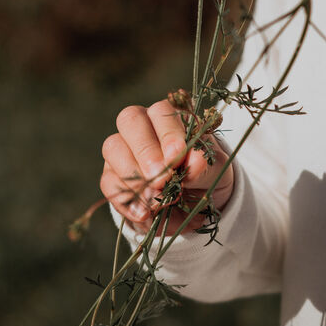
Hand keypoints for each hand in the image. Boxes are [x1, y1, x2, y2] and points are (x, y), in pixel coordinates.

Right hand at [100, 98, 233, 234]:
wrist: (193, 205)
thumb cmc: (206, 176)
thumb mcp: (216, 171)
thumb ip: (207, 165)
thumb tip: (196, 163)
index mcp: (171, 117)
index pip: (161, 111)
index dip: (168, 133)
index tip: (178, 156)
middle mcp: (143, 126)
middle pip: (130, 119)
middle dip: (146, 150)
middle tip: (162, 179)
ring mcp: (123, 149)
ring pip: (114, 148)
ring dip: (134, 175)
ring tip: (157, 200)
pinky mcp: (112, 175)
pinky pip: (109, 182)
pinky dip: (127, 200)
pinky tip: (145, 214)